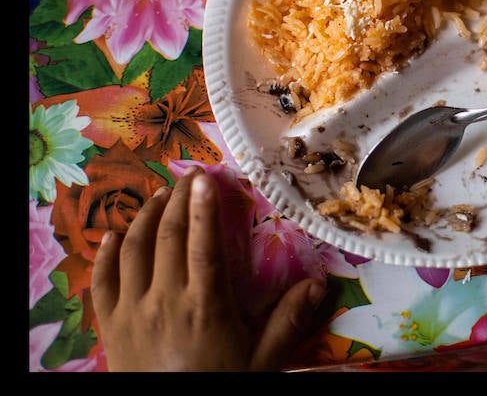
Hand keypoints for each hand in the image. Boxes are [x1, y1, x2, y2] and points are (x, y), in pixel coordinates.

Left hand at [91, 167, 325, 371]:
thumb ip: (288, 321)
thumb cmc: (220, 384)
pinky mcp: (110, 324)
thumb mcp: (262, 361)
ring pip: (133, 250)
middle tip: (189, 177)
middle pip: (168, 237)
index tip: (206, 178)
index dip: (204, 208)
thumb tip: (319, 283)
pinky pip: (102, 280)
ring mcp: (131, 310)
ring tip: (159, 196)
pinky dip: (107, 253)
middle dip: (179, 201)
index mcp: (205, 305)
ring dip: (146, 217)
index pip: (203, 245)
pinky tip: (115, 235)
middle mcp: (165, 300)